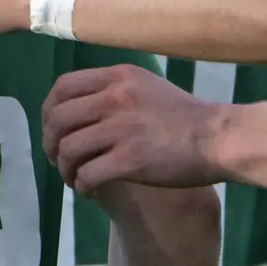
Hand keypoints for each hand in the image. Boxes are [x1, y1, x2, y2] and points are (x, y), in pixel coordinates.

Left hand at [43, 65, 227, 194]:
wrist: (217, 137)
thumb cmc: (184, 115)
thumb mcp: (145, 86)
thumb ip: (114, 91)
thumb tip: (80, 108)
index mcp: (116, 77)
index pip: (63, 87)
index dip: (49, 110)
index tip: (52, 128)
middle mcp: (114, 97)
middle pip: (59, 119)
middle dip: (50, 143)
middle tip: (57, 159)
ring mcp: (122, 128)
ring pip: (69, 149)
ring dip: (65, 169)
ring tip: (74, 178)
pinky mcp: (130, 158)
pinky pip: (89, 174)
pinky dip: (82, 185)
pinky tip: (89, 189)